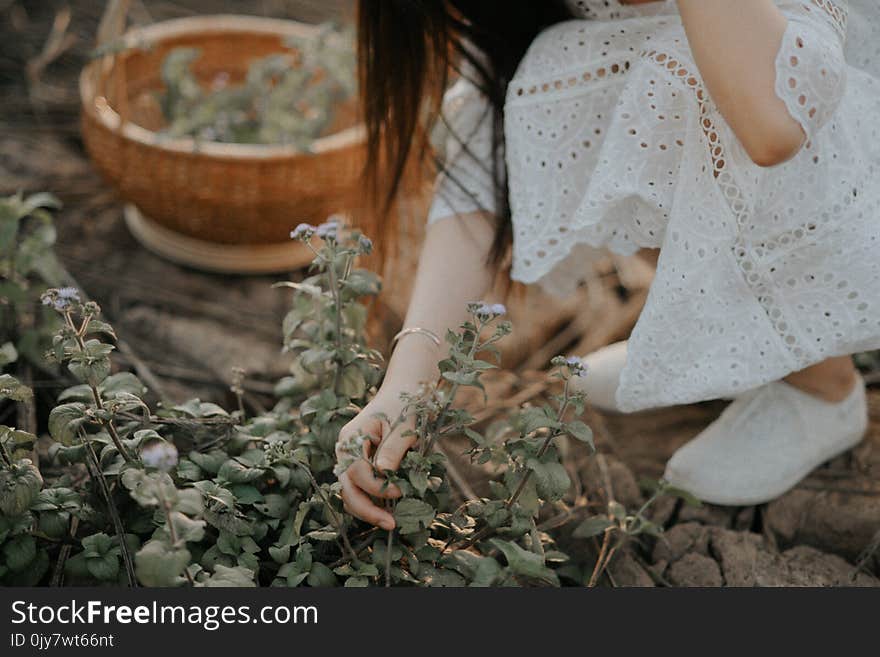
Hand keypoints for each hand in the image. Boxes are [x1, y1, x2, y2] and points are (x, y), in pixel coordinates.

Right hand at [335, 391, 415, 529]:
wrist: (402, 390)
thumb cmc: (404, 405)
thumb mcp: (403, 426)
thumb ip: (393, 449)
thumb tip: (384, 474)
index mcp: (352, 437)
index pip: (357, 471)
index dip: (378, 487)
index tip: (401, 491)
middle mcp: (344, 450)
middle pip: (347, 488)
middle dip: (367, 510)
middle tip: (391, 524)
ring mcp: (348, 458)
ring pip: (350, 492)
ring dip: (368, 508)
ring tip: (390, 521)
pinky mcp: (358, 465)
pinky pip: (359, 488)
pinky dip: (372, 500)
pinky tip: (388, 509)